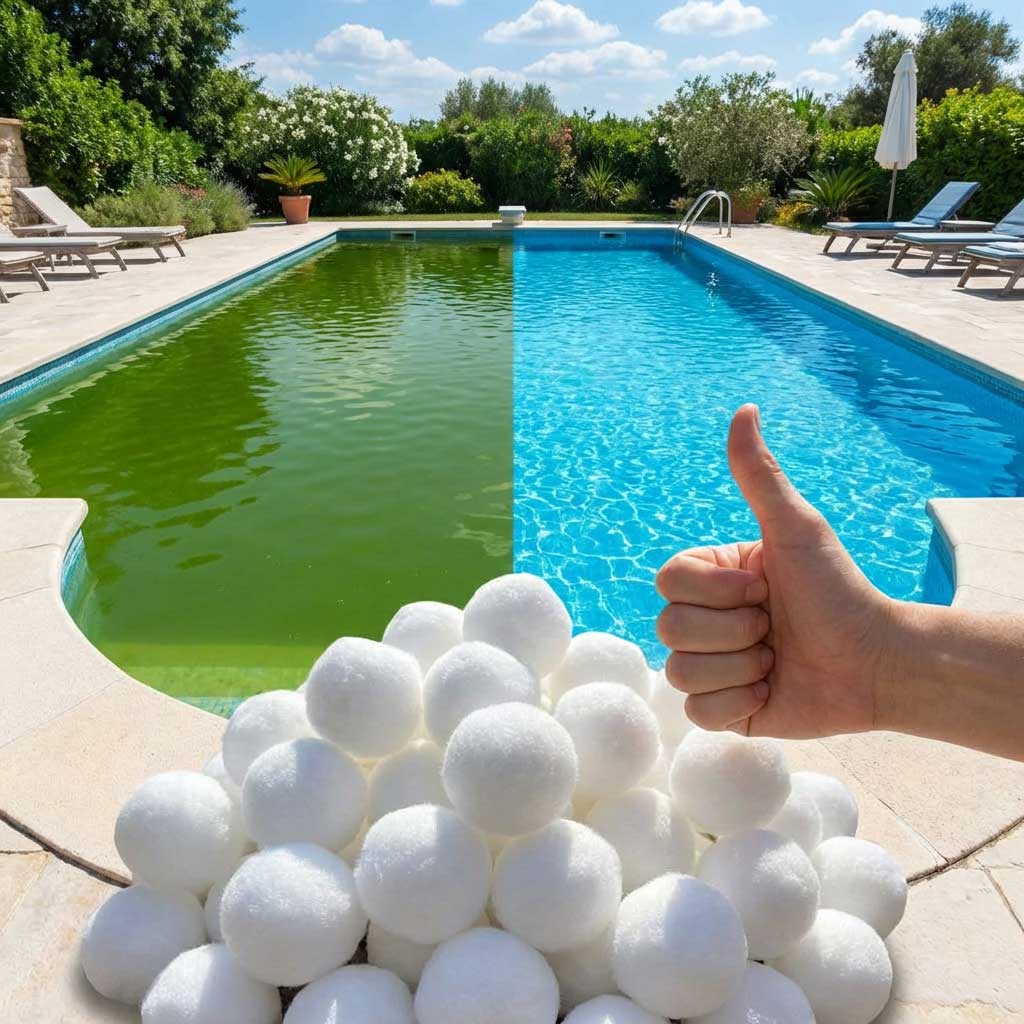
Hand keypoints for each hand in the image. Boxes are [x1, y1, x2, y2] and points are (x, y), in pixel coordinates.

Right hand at [655, 404, 896, 737]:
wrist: (874, 662)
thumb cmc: (838, 589)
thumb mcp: (796, 529)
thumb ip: (760, 476)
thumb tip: (744, 410)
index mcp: (711, 578)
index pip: (667, 582)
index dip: (716, 591)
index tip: (763, 588)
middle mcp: (704, 620)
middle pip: (670, 629)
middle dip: (734, 631)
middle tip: (774, 627)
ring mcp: (711, 667)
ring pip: (680, 672)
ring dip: (740, 667)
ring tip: (776, 660)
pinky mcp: (723, 710)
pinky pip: (696, 713)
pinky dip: (738, 703)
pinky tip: (770, 690)